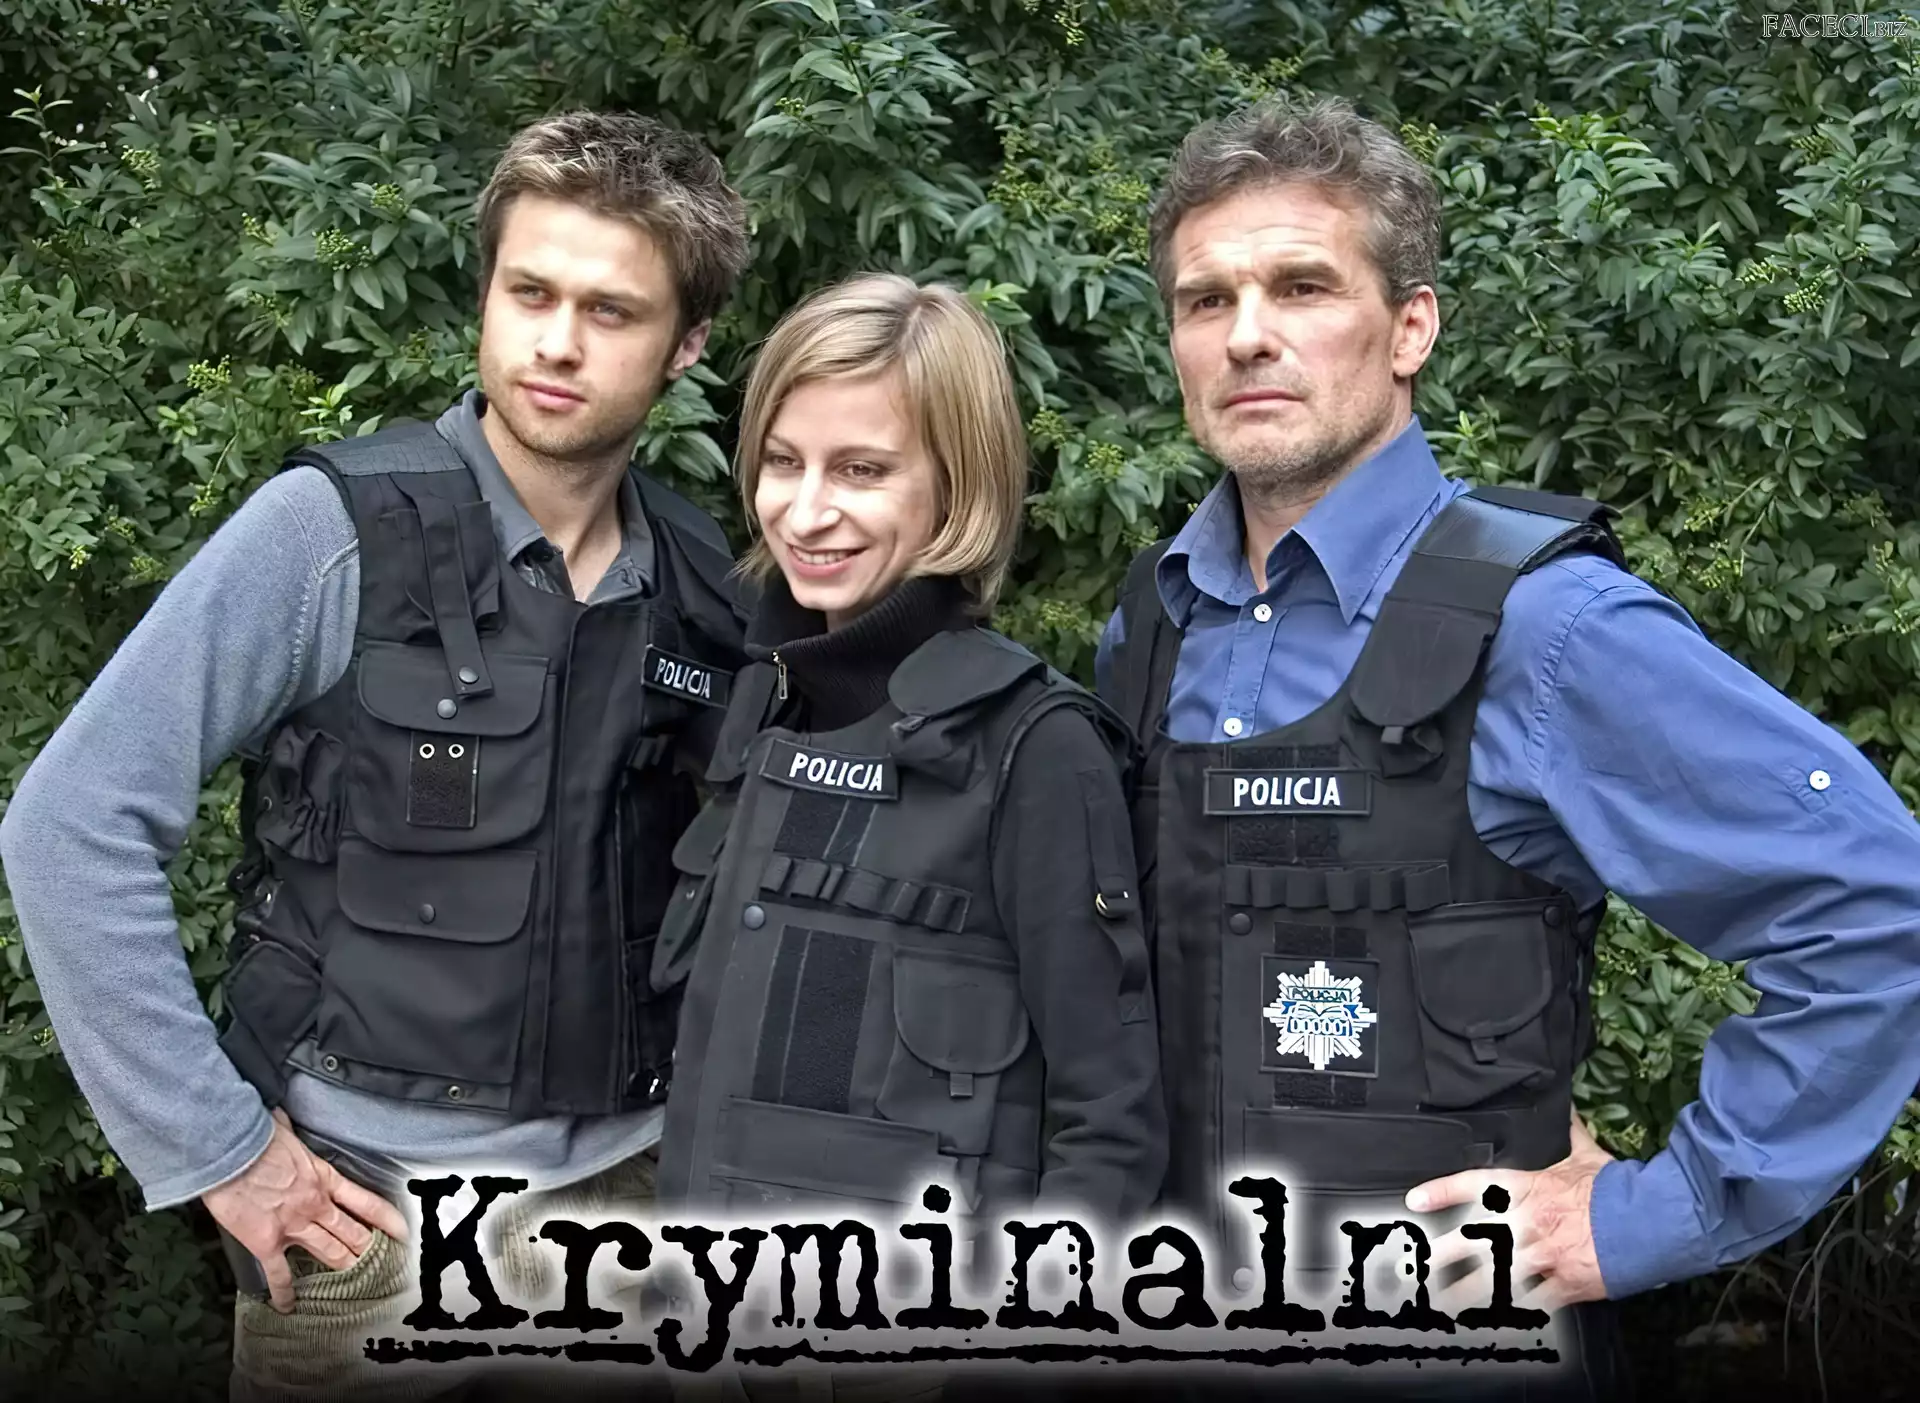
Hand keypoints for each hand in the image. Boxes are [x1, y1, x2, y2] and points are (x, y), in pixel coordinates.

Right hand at [202, 1109, 409, 1313]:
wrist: (230, 1152)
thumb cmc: (255, 1137)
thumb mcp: (282, 1129)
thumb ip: (288, 1130)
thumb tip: (279, 1117)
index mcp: (324, 1178)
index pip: (367, 1203)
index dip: (388, 1220)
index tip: (402, 1233)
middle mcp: (316, 1205)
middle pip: (353, 1234)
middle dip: (370, 1251)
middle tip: (385, 1265)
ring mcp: (293, 1226)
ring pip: (329, 1253)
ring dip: (344, 1268)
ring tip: (359, 1283)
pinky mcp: (267, 1242)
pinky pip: (279, 1273)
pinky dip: (284, 1292)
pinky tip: (289, 1306)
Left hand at [1404, 1108, 1613, 1314]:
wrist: (1647, 1221)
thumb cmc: (1615, 1188)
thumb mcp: (1588, 1157)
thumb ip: (1572, 1136)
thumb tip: (1571, 1113)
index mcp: (1528, 1190)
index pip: (1474, 1186)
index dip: (1441, 1192)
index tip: (1415, 1200)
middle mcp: (1526, 1223)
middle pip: (1472, 1239)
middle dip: (1441, 1254)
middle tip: (1417, 1265)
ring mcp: (1541, 1256)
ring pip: (1493, 1279)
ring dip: (1465, 1293)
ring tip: (1440, 1304)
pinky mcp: (1562, 1284)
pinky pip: (1530, 1303)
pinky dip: (1512, 1315)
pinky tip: (1493, 1324)